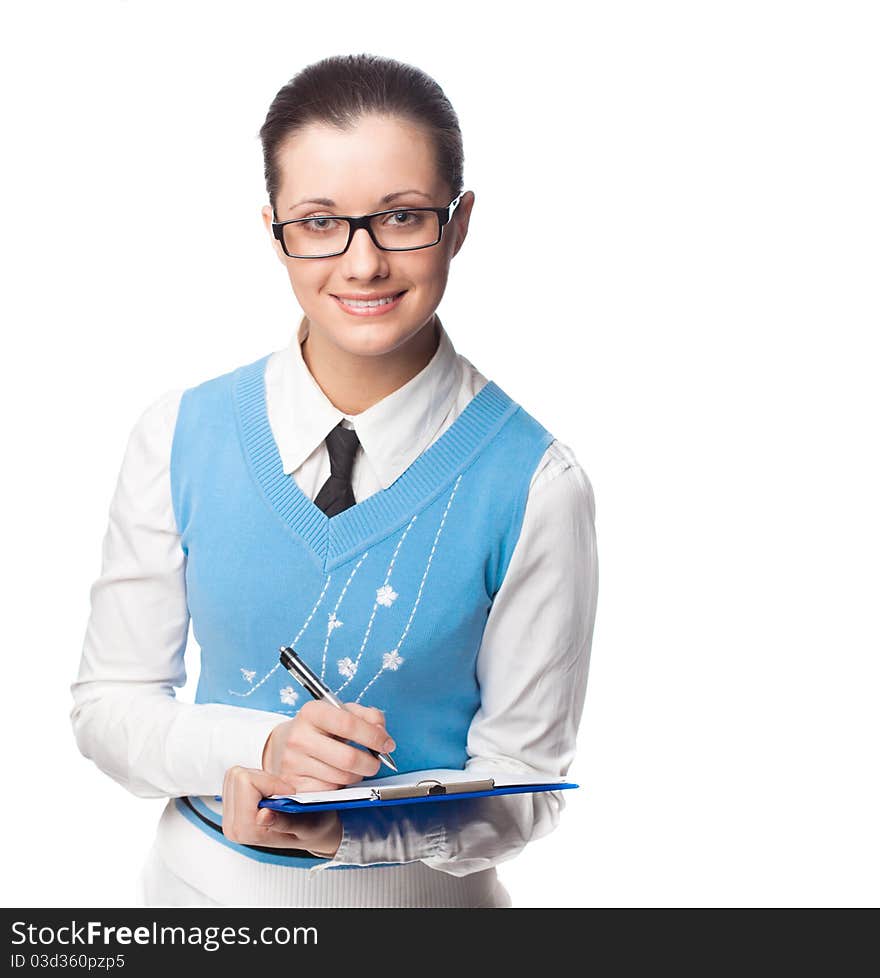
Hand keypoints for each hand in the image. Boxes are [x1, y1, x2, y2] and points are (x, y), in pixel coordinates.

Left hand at [221, 765, 341, 856]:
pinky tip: (266, 794)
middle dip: (264, 779)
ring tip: (275, 795)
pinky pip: (235, 777)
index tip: (289, 794)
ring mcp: (228, 817)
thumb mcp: (305, 825)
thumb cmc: (310, 826)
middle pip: (238, 776)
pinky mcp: (229, 806)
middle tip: (281, 794)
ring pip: (235, 774)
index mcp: (247, 832)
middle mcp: (233, 827)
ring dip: (259, 778)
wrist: (309, 829)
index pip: (246, 783)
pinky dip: (254, 779)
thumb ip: (284, 822)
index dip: (271, 782)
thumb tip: (262, 817)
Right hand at [261, 700, 395, 791]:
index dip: (374, 736)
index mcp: (312, 712)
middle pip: (348, 758)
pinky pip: (330, 790)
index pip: (348, 724)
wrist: (283, 745)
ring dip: (357, 775)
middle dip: (371, 763)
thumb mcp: (342, 712)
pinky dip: (341, 785)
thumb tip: (382, 734)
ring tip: (356, 767)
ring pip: (342, 777)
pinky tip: (338, 775)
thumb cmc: (321, 728)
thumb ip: (368, 716)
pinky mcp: (294, 784)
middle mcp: (299, 737)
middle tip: (377, 762)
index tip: (387, 744)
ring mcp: (293, 763)